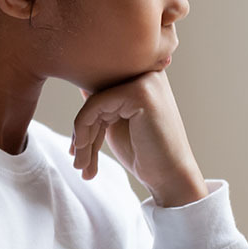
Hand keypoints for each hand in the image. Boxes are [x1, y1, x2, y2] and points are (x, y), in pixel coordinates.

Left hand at [69, 70, 207, 206]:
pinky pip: (96, 104)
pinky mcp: (140, 92)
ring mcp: (146, 79)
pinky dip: (83, 129)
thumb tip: (80, 81)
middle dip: (82, 130)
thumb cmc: (144, 153)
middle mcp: (147, 70)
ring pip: (93, 100)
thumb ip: (102, 101)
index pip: (100, 87)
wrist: (170, 178)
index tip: (76, 149)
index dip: (84, 119)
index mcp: (144, 74)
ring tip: (80, 166)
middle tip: (78, 162)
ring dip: (81, 137)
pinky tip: (83, 152)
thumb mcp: (115, 121)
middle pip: (96, 93)